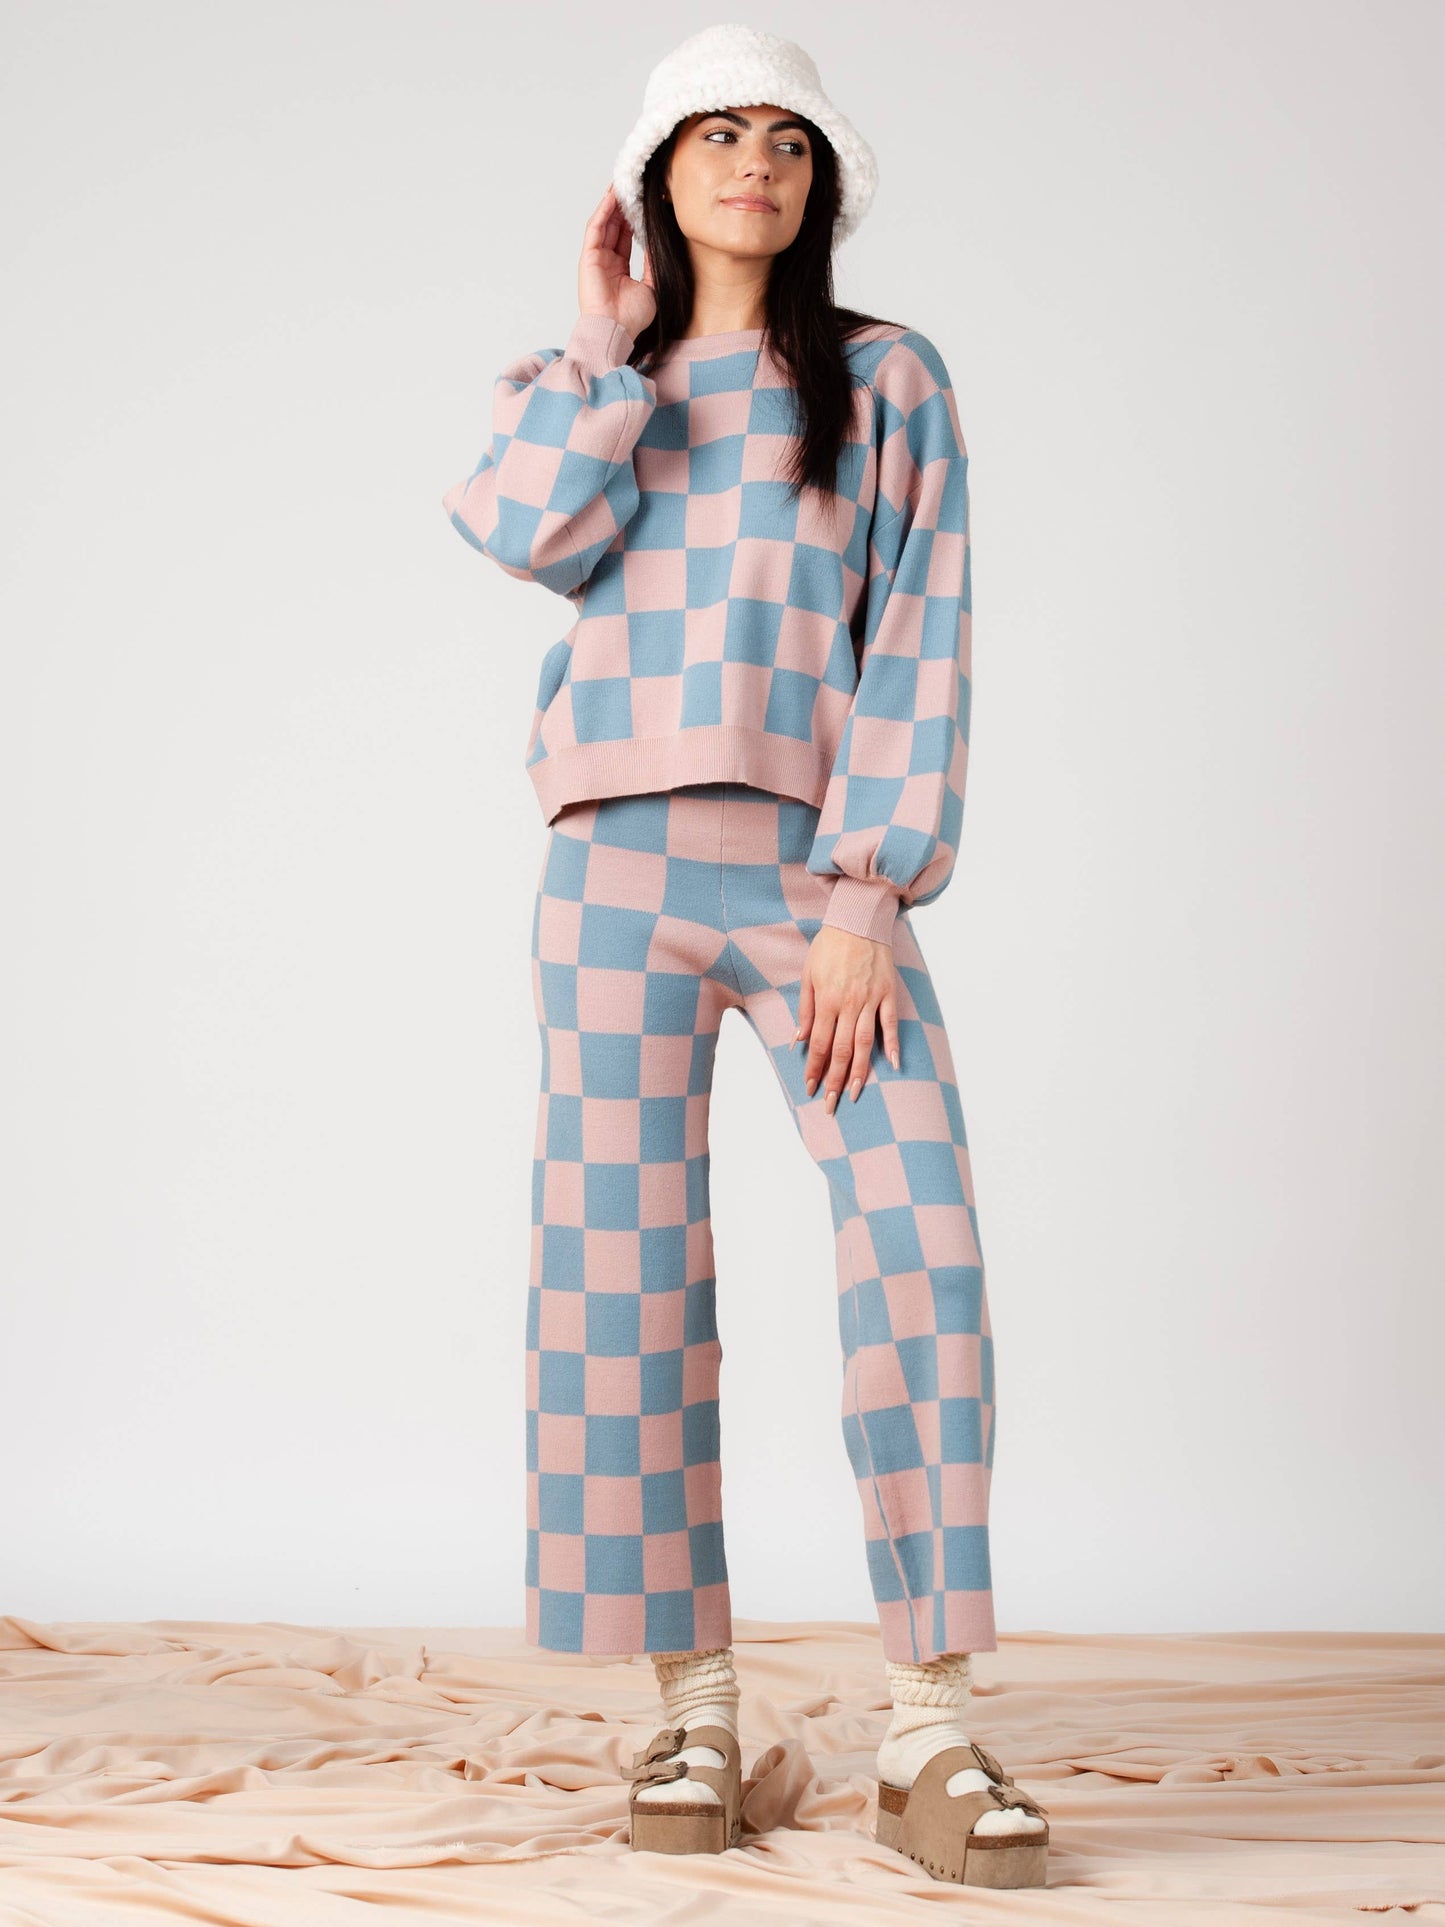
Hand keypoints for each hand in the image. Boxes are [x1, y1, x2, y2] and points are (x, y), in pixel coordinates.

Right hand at [578, 184, 656, 342]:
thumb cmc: (632, 318)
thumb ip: (653, 264)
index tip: (644, 204)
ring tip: (622, 185)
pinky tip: (612, 197)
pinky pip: (596, 229)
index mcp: (619, 270)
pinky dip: (603, 212)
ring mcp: (596, 258)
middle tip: (634, 187)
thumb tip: (659, 244)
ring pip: (605, 224)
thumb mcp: (651, 286)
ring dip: (612, 204)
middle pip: (615, 227)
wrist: (616, 330)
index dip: (634, 220)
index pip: (627, 238)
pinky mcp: (589, 257)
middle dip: (623, 207)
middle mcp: (606, 262)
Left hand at [795, 926, 900, 1113]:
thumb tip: (798, 1039)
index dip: (814, 1069)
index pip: (819, 1044)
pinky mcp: (889, 993)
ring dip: (859, 1071)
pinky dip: (893, 1044)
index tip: (811, 1088)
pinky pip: (891, 1024)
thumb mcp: (808, 974)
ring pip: (865, 1043)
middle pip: (840, 1050)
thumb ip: (805, 1009)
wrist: (858, 920)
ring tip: (855, 1093)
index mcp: (827, 1000)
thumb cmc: (829, 946)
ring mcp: (871, 1000)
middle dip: (834, 1079)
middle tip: (831, 1104)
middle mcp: (848, 1004)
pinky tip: (892, 1065)